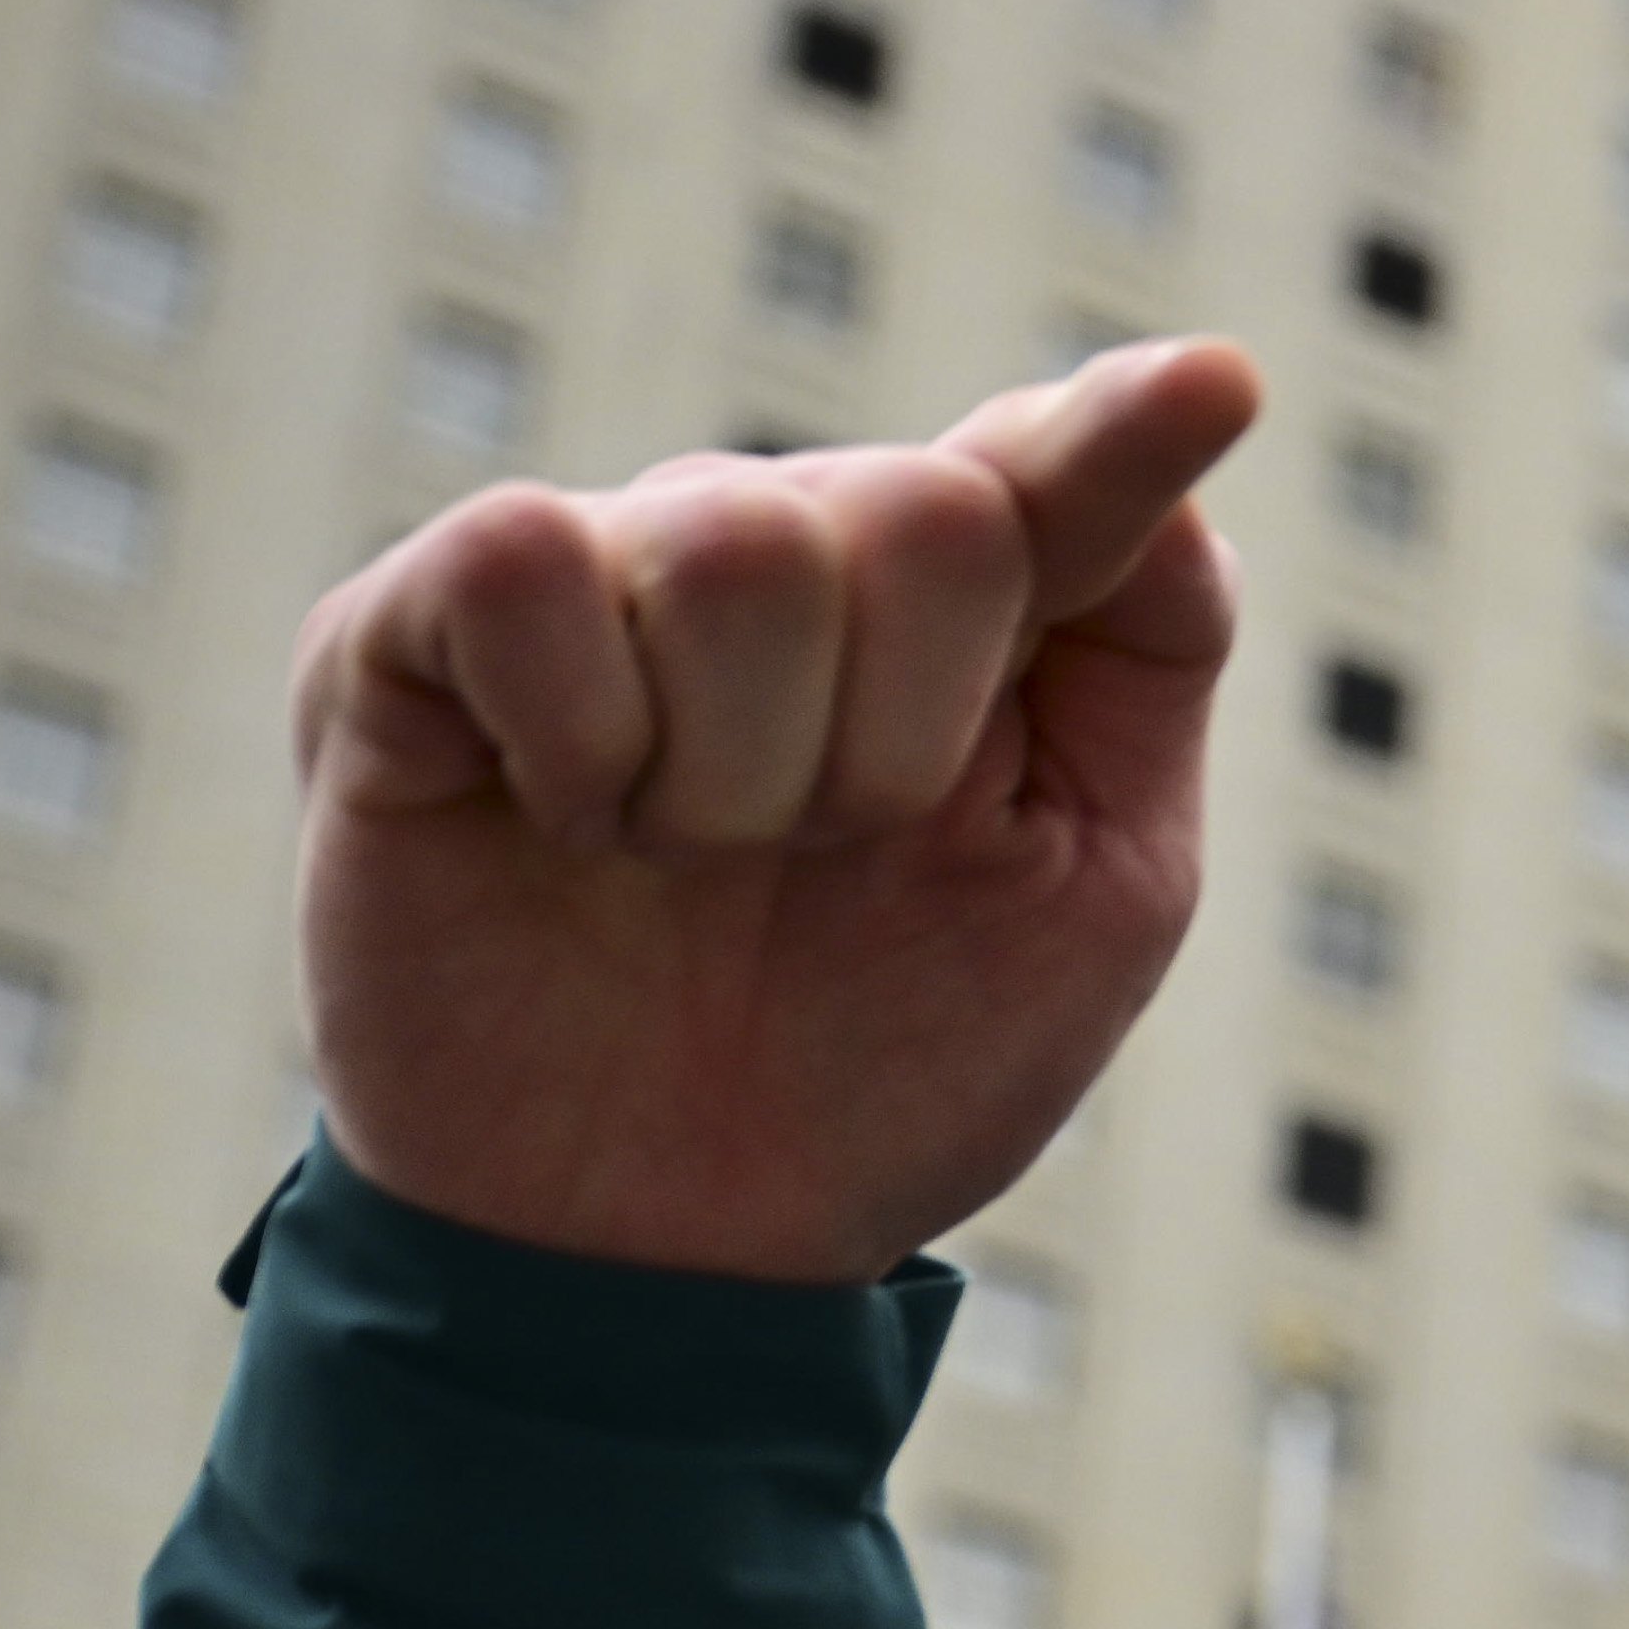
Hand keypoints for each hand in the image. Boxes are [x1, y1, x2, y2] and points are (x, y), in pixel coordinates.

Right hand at [290, 341, 1261, 1284]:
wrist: (668, 1243)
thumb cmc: (889, 1062)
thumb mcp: (1094, 887)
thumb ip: (1147, 649)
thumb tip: (1194, 405)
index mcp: (955, 610)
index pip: (1051, 471)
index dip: (1122, 432)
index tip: (1218, 386)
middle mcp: (778, 551)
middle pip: (927, 516)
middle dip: (908, 747)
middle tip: (825, 863)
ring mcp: (594, 572)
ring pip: (741, 545)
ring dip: (748, 774)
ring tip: (689, 862)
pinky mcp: (409, 626)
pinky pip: (528, 565)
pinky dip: (583, 742)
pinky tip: (563, 820)